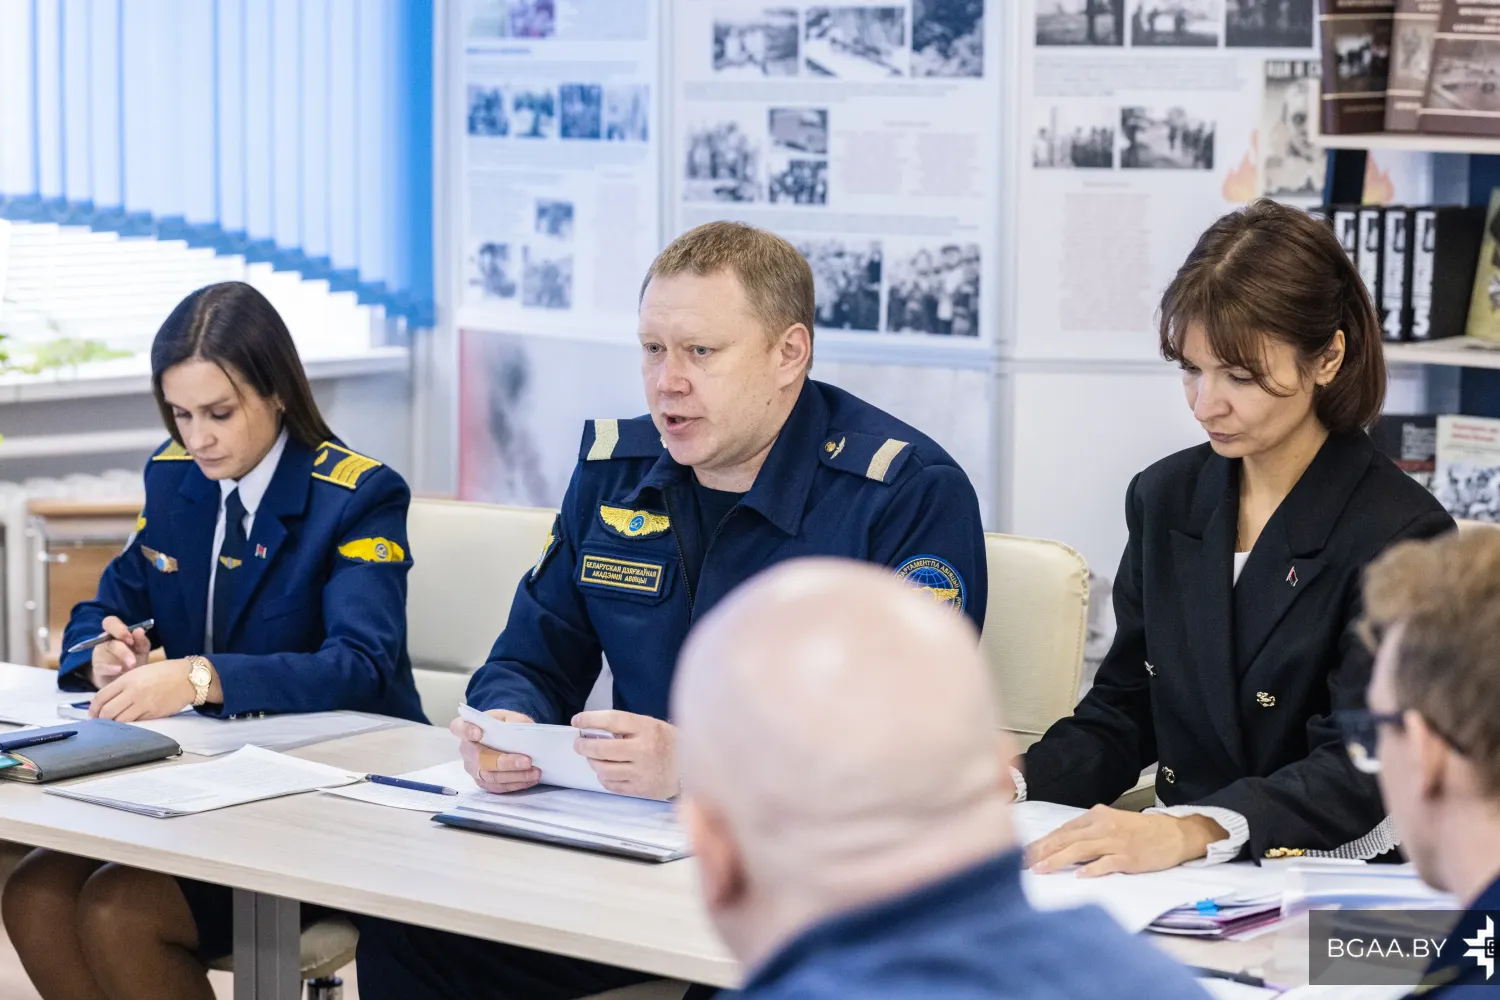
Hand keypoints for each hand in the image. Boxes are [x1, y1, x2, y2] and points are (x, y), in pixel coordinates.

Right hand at [89, 616, 151, 688]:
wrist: (125, 681)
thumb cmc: (134, 660)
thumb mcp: (141, 651)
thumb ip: (142, 641)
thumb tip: (139, 630)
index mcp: (116, 633)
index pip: (110, 622)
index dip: (119, 629)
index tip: (131, 639)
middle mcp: (105, 640)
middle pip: (110, 639)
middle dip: (124, 648)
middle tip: (134, 657)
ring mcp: (99, 654)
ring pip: (107, 651)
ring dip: (122, 656)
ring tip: (133, 666)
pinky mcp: (97, 668)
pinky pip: (100, 666)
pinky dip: (110, 668)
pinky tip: (119, 670)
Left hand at [90, 659, 195, 721]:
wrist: (189, 677)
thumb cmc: (164, 673)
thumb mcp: (140, 672)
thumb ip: (123, 685)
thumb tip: (106, 702)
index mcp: (127, 679)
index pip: (101, 697)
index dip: (93, 709)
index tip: (92, 714)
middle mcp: (133, 692)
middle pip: (107, 712)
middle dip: (101, 719)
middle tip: (101, 722)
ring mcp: (143, 704)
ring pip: (119, 721)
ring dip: (114, 725)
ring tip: (114, 725)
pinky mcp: (153, 714)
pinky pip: (135, 724)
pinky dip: (129, 725)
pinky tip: (129, 724)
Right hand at [450, 709, 540, 793]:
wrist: (504, 736)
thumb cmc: (503, 724)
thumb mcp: (509, 716)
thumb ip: (513, 721)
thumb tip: (520, 731)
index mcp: (466, 728)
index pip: (460, 728)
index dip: (467, 731)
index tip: (478, 733)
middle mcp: (466, 749)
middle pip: (480, 758)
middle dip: (505, 762)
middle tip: (527, 761)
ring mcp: (472, 768)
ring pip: (491, 776)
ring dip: (515, 776)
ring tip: (535, 772)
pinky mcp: (482, 781)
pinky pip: (497, 787)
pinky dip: (516, 784)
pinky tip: (531, 779)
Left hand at [572, 710, 677, 799]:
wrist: (693, 768)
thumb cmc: (670, 743)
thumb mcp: (653, 726)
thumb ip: (628, 727)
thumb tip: (596, 730)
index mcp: (646, 728)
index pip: (611, 720)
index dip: (589, 720)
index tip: (577, 721)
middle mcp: (642, 750)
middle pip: (601, 748)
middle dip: (584, 745)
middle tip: (579, 744)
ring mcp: (641, 771)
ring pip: (603, 768)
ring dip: (593, 762)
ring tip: (593, 758)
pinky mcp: (640, 789)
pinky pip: (611, 785)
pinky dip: (604, 778)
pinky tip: (606, 772)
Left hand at [1024, 805, 1226, 876]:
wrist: (1177, 834)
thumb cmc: (1143, 831)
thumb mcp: (1113, 823)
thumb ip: (1089, 832)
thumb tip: (1062, 845)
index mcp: (1097, 816)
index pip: (1062, 830)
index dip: (1042, 842)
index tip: (1023, 852)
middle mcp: (1103, 826)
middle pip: (1065, 838)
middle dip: (1041, 851)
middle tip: (1021, 862)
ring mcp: (1116, 841)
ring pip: (1080, 850)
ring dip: (1057, 860)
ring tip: (1039, 869)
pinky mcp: (1129, 857)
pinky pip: (1106, 863)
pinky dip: (1091, 869)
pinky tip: (1078, 876)